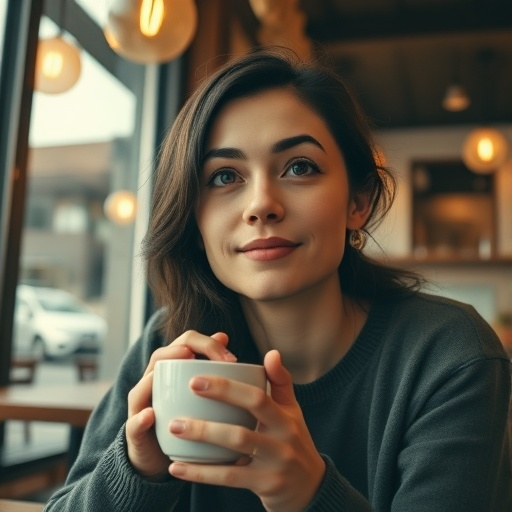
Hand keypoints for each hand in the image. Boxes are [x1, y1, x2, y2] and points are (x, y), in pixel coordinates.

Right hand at [125, 331, 236, 480]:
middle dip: (184, 351)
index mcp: (170, 371)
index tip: (232, 359)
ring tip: (169, 377)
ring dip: (154, 379)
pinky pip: (134, 423)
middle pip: (161, 356)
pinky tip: (151, 414)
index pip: (184, 343)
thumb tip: (224, 336)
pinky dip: (141, 418)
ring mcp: (140, 407)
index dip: (207, 344)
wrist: (159, 459)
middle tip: (210, 361)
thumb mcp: (202, 394)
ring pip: (142, 386)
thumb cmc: (185, 421)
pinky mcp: (134, 432)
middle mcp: (150, 383)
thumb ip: (211, 368)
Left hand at [168, 350, 325, 511]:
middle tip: (180, 402)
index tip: (196, 379)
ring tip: (174, 428)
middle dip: (210, 414)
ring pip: (234, 448)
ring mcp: (274, 464)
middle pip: (243, 423)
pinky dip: (201, 473)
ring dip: (202, 437)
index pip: (257, 397)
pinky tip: (176, 467)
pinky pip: (229, 478)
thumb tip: (272, 353)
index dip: (227, 388)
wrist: (311, 488)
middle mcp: (282, 440)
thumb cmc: (294, 441)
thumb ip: (280, 382)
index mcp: (285, 417)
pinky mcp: (265, 485)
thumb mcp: (292, 411)